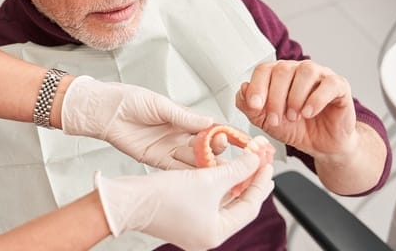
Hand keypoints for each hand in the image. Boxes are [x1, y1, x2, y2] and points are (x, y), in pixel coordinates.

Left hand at [61, 76, 222, 168]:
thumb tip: (209, 122)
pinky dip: (187, 174)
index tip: (228, 137)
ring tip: (215, 167)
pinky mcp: (157, 160)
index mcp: (182, 118)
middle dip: (214, 149)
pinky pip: (176, 169)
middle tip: (221, 150)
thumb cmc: (129, 100)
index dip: (218, 133)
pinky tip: (198, 177)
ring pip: (193, 159)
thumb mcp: (160, 105)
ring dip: (204, 164)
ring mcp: (169, 148)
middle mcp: (178, 135)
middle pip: (203, 146)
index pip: (207, 127)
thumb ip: (183, 117)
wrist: (105, 111)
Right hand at [95, 153, 273, 250]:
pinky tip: (222, 170)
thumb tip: (257, 160)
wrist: (127, 200)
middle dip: (249, 182)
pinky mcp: (182, 218)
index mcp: (216, 233)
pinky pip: (208, 200)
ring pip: (223, 202)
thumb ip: (237, 169)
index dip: (260, 182)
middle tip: (262, 164)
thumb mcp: (208, 179)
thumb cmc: (163, 196)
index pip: (250, 206)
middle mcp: (206, 235)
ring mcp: (193, 227)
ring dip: (233, 181)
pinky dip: (217, 185)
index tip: (267, 164)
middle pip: (238, 205)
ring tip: (245, 164)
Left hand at [236, 60, 357, 158]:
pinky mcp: (339, 86)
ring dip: (295, 97)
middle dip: (275, 98)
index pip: (264, 69)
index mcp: (279, 75)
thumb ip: (250, 107)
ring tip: (294, 116)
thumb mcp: (266, 121)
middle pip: (283, 69)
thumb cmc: (295, 128)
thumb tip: (242, 88)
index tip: (254, 105)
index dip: (257, 86)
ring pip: (305, 71)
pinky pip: (329, 84)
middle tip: (276, 119)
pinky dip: (316, 99)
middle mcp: (299, 70)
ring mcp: (320, 75)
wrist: (321, 145)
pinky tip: (308, 113)